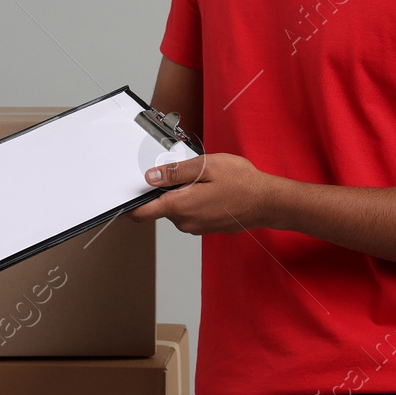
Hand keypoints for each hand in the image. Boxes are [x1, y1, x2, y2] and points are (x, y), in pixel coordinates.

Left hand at [125, 154, 278, 234]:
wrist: (268, 202)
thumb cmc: (243, 183)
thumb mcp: (206, 167)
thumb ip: (176, 172)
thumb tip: (151, 176)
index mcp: (181, 206)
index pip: (142, 213)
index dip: (131, 203)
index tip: (127, 194)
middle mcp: (186, 222)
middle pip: (161, 206)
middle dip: (167, 189)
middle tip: (186, 171)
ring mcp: (197, 227)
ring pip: (177, 208)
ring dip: (183, 193)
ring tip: (204, 179)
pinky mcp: (206, 226)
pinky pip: (191, 212)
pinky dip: (195, 200)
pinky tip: (212, 189)